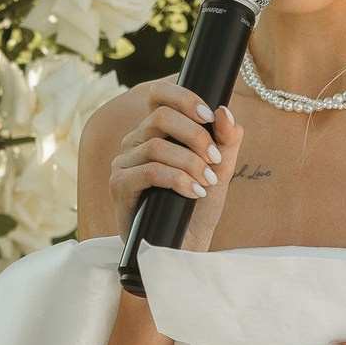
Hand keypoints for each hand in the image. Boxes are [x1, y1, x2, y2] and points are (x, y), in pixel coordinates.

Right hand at [109, 78, 243, 253]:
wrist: (183, 248)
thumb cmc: (197, 208)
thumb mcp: (219, 170)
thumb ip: (226, 140)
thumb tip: (224, 111)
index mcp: (156, 132)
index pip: (158, 96)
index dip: (182, 97)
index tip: (209, 116)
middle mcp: (135, 143)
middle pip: (160, 117)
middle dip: (194, 135)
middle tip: (214, 158)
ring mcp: (124, 164)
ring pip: (155, 146)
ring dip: (189, 163)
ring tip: (207, 182)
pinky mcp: (119, 186)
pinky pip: (149, 171)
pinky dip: (177, 179)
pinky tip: (194, 192)